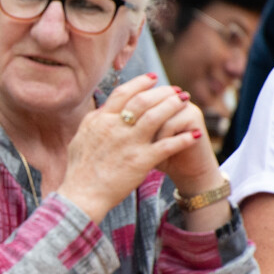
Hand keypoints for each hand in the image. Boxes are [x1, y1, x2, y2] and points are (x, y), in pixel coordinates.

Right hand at [57, 74, 202, 222]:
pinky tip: (194, 135)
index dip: (140, 83)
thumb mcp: (80, 138)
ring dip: (174, 107)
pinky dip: (183, 139)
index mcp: (100, 120)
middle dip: (163, 92)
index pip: (123, 93)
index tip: (153, 79)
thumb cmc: (79, 170)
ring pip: (157, 116)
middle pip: (144, 100)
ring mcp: (128, 144)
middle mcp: (115, 128)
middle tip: (176, 91)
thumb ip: (94, 121)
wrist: (82, 195)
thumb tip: (105, 108)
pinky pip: (167, 145)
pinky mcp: (140, 161)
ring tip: (186, 104)